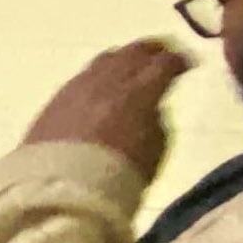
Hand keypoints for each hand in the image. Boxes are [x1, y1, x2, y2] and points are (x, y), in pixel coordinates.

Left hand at [24, 40, 192, 178]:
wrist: (59, 191)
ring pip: (105, 60)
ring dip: (123, 58)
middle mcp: (107, 81)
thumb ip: (157, 122)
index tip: (187, 64)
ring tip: (131, 63)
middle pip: (133, 53)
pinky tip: (100, 82)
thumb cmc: (117, 178)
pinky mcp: (55, 99)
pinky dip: (98, 74)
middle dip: (151, 51)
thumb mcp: (154, 153)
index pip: (164, 65)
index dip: (179, 62)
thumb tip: (151, 106)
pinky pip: (82, 76)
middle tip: (162, 53)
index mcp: (138, 93)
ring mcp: (78, 87)